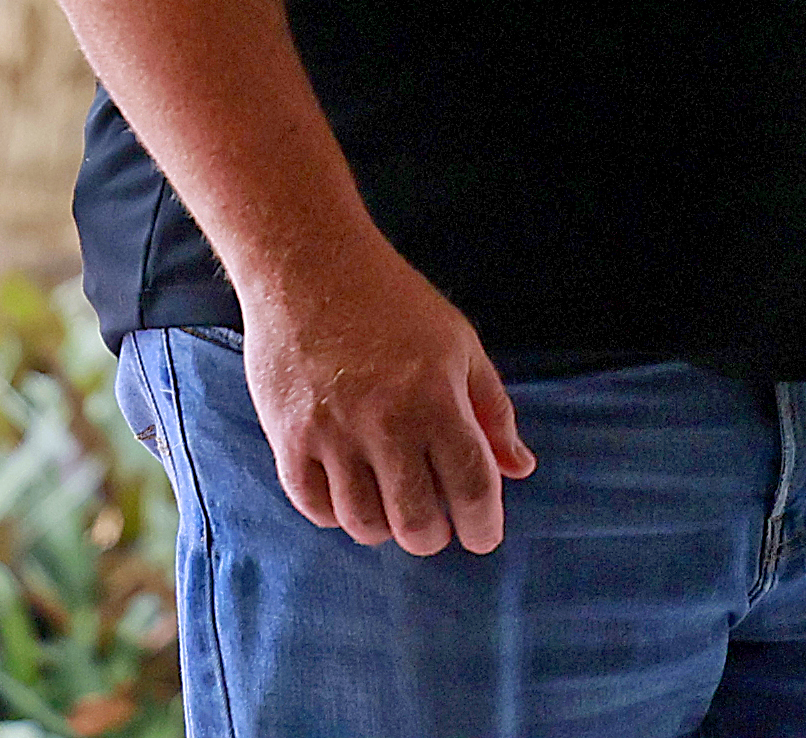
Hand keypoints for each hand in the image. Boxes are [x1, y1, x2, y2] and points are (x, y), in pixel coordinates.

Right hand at [238, 239, 533, 553]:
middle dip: (434, 536)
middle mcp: (385, 422)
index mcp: (436, 397)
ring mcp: (331, 434)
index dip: (483, 523)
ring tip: (395, 508)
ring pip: (362, 523)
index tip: (483, 537)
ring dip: (385, 528)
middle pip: (415, 520)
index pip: (471, 483)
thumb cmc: (394, 303)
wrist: (308, 268)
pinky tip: (353, 496)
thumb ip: (492, 411)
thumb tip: (519, 468)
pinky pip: (314, 506)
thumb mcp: (460, 345)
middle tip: (439, 525)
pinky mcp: (287, 438)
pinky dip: (338, 514)